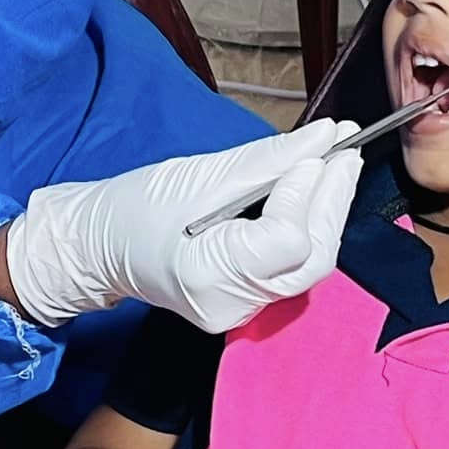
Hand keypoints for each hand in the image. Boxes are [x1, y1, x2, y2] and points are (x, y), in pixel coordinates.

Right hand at [4, 121, 363, 333]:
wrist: (101, 247)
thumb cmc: (137, 208)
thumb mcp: (201, 174)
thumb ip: (268, 160)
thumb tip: (325, 136)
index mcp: (210, 275)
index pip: (287, 238)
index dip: (306, 192)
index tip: (318, 150)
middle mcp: (231, 304)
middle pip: (311, 258)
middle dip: (333, 200)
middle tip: (347, 149)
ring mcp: (242, 312)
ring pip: (309, 264)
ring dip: (327, 212)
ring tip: (337, 163)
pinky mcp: (249, 305)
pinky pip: (294, 268)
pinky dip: (308, 228)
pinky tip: (314, 194)